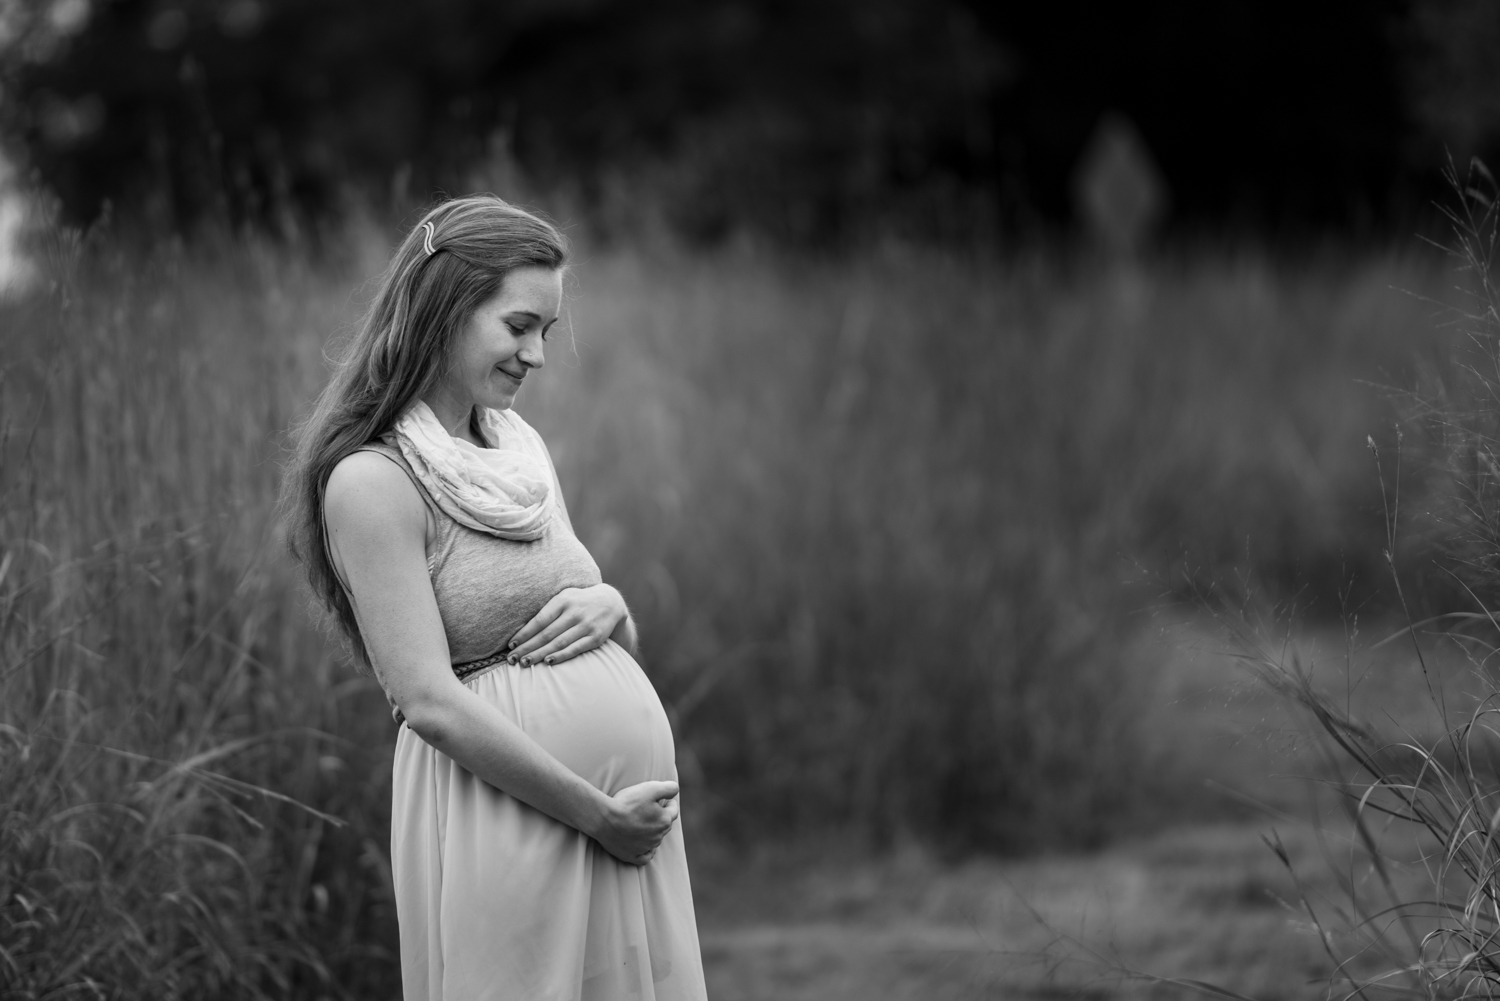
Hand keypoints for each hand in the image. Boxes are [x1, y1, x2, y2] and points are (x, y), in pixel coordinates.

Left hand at [507, 584, 627, 666]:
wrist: (611, 602)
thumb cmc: (579, 601)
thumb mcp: (564, 597)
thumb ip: (547, 611)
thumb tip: (523, 630)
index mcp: (563, 600)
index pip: (539, 620)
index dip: (524, 634)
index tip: (511, 645)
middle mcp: (574, 612)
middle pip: (546, 634)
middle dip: (527, 647)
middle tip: (512, 659)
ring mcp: (586, 625)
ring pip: (558, 643)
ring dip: (540, 654)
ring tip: (525, 662)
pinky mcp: (595, 637)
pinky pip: (575, 649)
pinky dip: (561, 656)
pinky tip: (548, 662)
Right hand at [590, 780, 679, 864]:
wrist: (604, 819)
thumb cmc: (627, 803)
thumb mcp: (650, 788)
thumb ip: (668, 788)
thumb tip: (675, 790)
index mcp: (664, 821)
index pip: (674, 811)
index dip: (670, 803)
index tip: (665, 799)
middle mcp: (658, 837)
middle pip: (665, 825)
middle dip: (661, 817)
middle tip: (652, 809)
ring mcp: (645, 848)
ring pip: (655, 840)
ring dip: (653, 832)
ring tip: (643, 823)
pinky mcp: (631, 856)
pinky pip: (645, 857)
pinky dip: (647, 852)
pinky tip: (645, 846)